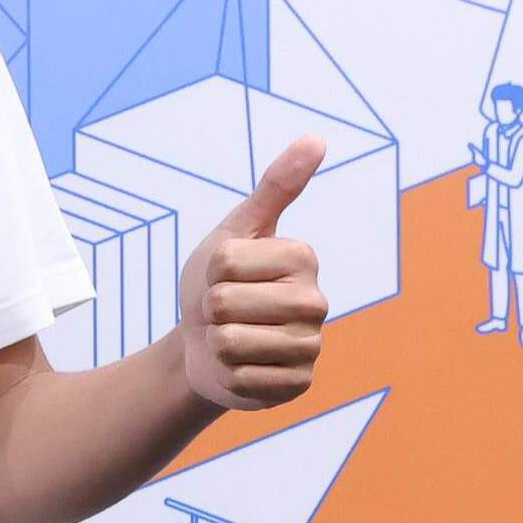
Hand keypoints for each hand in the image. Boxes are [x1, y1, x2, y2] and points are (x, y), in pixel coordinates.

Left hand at [180, 141, 331, 415]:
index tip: (222, 276)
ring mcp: (311, 347)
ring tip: (231, 339)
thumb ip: (276, 186)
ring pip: (231, 344)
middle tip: (224, 311)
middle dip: (210, 309)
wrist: (205, 347)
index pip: (225, 261)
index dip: (208, 271)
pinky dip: (228, 375)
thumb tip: (316, 138)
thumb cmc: (219, 284)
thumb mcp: (236, 232)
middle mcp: (316, 302)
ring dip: (217, 344)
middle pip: (226, 303)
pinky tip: (241, 368)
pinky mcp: (298, 385)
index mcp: (302, 257)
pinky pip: (243, 379)